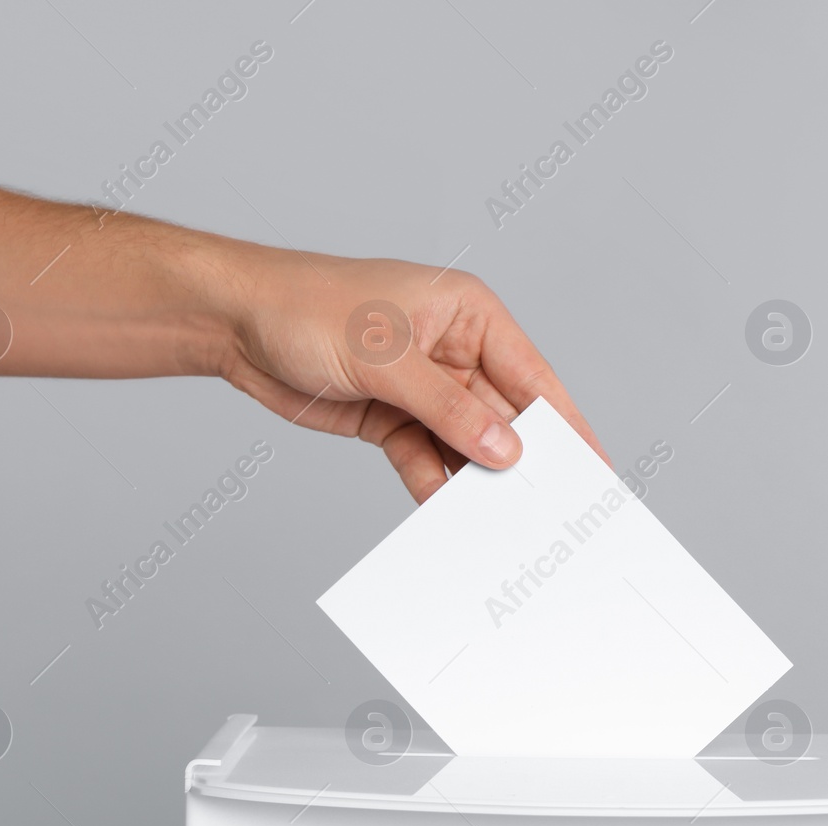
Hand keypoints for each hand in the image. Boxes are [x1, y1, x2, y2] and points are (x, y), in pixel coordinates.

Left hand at [211, 250, 607, 501]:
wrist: (235, 323)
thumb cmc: (307, 305)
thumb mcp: (384, 355)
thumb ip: (448, 408)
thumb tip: (504, 448)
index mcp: (469, 312)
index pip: (533, 374)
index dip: (565, 422)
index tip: (592, 465)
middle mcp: (454, 350)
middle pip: (504, 415)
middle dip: (521, 459)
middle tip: (548, 507)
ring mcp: (424, 387)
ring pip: (466, 443)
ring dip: (476, 478)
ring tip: (498, 519)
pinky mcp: (393, 417)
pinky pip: (426, 458)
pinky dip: (434, 483)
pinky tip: (444, 509)